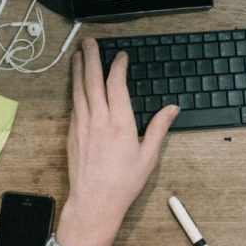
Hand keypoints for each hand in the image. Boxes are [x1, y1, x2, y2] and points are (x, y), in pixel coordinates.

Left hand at [57, 38, 178, 245]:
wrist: (94, 203)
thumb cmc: (123, 183)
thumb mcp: (148, 156)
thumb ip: (159, 128)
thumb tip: (173, 109)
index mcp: (120, 123)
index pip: (116, 84)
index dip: (118, 66)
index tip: (121, 56)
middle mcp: (99, 120)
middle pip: (93, 81)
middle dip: (91, 58)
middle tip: (89, 42)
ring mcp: (82, 126)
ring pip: (79, 90)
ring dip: (78, 70)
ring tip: (78, 55)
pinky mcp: (72, 134)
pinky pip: (74, 105)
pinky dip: (75, 90)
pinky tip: (76, 85)